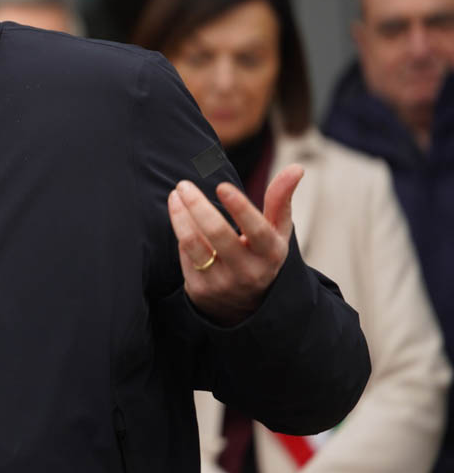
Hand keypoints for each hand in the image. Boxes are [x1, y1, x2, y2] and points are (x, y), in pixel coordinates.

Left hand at [167, 164, 304, 325]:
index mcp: (271, 254)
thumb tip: (297, 167)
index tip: (222, 186)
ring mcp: (223, 283)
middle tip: (183, 184)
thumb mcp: (276, 233)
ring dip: (180, 215)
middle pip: (218, 234)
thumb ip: (281, 200)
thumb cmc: (261, 255)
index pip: (257, 230)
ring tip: (175, 196)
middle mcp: (248, 271)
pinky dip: (181, 232)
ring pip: (194, 244)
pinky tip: (179, 217)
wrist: (245, 306)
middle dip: (197, 205)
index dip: (240, 208)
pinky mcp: (200, 290)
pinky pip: (185, 255)